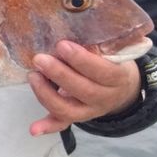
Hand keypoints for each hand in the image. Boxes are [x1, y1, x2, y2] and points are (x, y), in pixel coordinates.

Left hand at [26, 40, 141, 135]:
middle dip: (59, 74)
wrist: (123, 88)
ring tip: (32, 76)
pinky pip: (62, 124)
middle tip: (39, 59)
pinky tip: (34, 129)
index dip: (82, 60)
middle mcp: (105, 98)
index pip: (103, 71)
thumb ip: (98, 47)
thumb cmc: (111, 61)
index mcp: (118, 78)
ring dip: (47, 95)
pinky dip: (47, 127)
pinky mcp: (77, 117)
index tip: (62, 45)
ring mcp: (90, 111)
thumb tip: (74, 28)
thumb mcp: (113, 53)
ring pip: (69, 110)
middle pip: (83, 90)